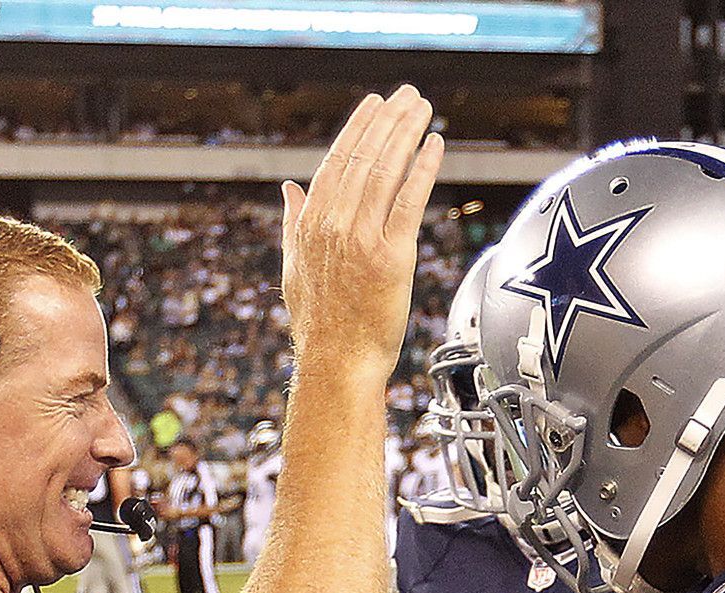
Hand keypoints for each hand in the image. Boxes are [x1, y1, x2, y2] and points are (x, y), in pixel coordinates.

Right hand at [281, 87, 444, 380]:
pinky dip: (423, 168)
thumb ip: (293, 224)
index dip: (358, 128)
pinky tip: (434, 145)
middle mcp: (334, 225)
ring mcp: (362, 239)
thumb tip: (289, 189)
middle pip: (364, 158)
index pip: (336, 162)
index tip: (375, 104)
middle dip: (387, 120)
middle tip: (407, 95)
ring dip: (407, 132)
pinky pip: (409, 202)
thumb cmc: (319, 325)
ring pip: (386, 171)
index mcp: (310, 224)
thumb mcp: (293, 269)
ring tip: (422, 108)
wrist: (337, 365)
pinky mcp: (392, 257)